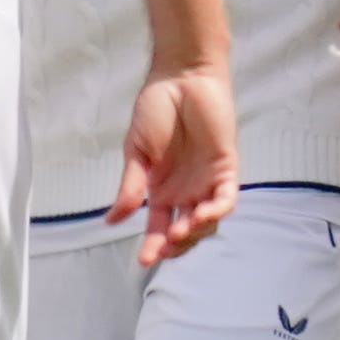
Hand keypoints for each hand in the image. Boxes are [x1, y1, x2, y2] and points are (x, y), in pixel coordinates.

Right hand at [112, 60, 238, 267]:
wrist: (180, 78)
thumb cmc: (155, 109)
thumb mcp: (136, 152)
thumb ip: (130, 186)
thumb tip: (113, 220)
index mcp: (161, 189)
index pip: (159, 226)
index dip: (153, 246)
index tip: (143, 261)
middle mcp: (186, 190)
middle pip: (186, 231)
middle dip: (176, 246)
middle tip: (163, 249)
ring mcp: (207, 180)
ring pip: (208, 221)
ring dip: (195, 232)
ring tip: (180, 232)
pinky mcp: (226, 168)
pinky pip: (226, 198)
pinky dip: (216, 211)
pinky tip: (201, 215)